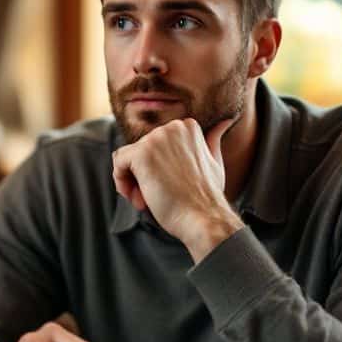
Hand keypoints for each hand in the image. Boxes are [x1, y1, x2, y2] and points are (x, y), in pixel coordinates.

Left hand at [112, 118, 242, 263]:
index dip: (156, 168)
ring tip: (147, 201)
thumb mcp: (215, 162)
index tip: (167, 186)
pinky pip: (118, 163)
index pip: (154, 144)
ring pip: (127, 158)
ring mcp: (156, 139)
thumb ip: (212, 141)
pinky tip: (138, 198)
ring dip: (132, 182)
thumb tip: (224, 122)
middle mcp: (171, 127)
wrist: (204, 219)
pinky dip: (121, 182)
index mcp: (187, 126)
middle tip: (157, 197)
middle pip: (139, 150)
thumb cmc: (207, 197)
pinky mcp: (142, 154)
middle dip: (143, 176)